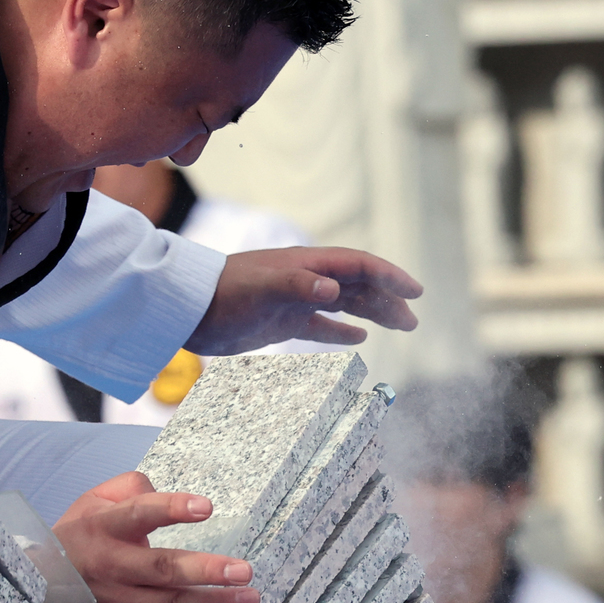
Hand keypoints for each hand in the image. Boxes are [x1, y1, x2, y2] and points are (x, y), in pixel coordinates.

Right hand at [53, 471, 258, 602]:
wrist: (41, 590)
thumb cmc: (79, 539)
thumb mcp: (92, 502)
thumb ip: (129, 487)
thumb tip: (160, 487)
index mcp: (102, 528)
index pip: (139, 514)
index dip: (172, 509)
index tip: (206, 506)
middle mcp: (110, 567)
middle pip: (163, 568)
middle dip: (207, 570)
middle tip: (244, 570)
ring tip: (250, 596)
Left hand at [188, 247, 421, 354]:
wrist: (188, 310)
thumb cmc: (223, 294)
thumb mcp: (261, 288)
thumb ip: (297, 286)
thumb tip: (335, 290)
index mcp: (306, 265)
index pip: (358, 265)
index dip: (388, 276)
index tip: (415, 292)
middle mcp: (304, 279)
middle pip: (356, 285)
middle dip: (387, 299)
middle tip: (413, 319)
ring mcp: (294, 300)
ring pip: (344, 304)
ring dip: (373, 313)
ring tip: (400, 326)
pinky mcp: (281, 321)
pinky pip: (320, 325)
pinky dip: (341, 330)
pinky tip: (359, 338)